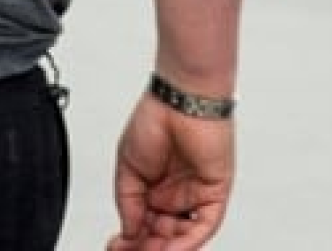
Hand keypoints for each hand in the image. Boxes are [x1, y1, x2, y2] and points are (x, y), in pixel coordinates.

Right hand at [106, 94, 234, 249]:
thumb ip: (128, 203)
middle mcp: (176, 193)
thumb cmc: (156, 116)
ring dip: (165, 248)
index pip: (144, 225)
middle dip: (146, 247)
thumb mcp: (128, 165)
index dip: (131, 240)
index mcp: (155, 187)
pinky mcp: (215, 191)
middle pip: (163, 234)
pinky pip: (204, 225)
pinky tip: (171, 249)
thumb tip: (128, 232)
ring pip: (183, 235)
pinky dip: (188, 242)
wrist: (181, 96)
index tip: (116, 247)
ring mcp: (195, 193)